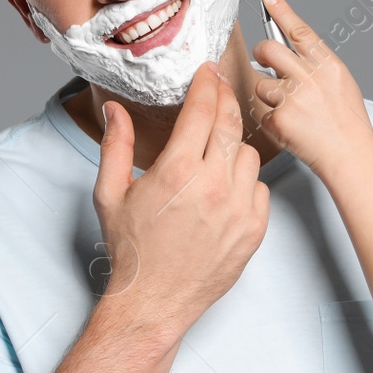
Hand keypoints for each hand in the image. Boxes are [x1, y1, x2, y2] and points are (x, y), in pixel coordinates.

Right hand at [92, 62, 270, 331]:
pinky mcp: (254, 230)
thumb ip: (116, 146)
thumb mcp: (111, 194)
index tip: (208, 70)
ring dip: (233, 146)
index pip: (202, 110)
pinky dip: (246, 182)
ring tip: (214, 153)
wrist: (154, 302)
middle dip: (226, 98)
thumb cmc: (131, 250)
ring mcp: (238, 209)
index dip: (207, 84)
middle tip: (220, 87)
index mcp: (176, 173)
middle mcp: (212, 187)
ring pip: (248, 154)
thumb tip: (115, 109)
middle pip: (230, 123)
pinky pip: (261, 188)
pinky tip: (225, 189)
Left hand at [250, 0, 372, 181]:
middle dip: (262, 52)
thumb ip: (317, 65)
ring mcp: (293, 98)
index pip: (299, 31)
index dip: (282, 11)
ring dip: (270, 94)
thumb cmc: (348, 122)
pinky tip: (291, 127)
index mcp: (327, 65)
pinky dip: (273, 120)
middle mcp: (309, 77)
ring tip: (291, 109)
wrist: (351, 155)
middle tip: (265, 60)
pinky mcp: (279, 119)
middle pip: (269, 49)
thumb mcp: (341, 83)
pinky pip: (263, 112)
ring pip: (261, 83)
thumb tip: (294, 51)